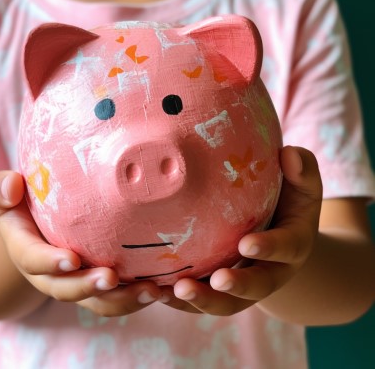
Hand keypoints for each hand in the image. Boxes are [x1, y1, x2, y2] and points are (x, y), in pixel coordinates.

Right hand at [0, 171, 161, 315]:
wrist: (35, 228)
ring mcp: (76, 282)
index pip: (33, 261)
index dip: (50, 263)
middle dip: (87, 288)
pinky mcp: (98, 283)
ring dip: (123, 300)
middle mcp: (50, 275)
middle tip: (110, 279)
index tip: (71, 258)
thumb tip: (12, 183)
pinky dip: (138, 295)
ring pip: (97, 301)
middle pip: (66, 290)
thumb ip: (1, 190)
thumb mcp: (5, 196)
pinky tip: (164, 287)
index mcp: (26, 253)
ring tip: (151, 290)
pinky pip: (117, 298)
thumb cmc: (22, 205)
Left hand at [160, 145, 322, 315]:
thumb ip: (301, 169)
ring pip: (226, 303)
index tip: (246, 244)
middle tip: (216, 281)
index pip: (286, 248)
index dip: (269, 248)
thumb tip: (287, 154)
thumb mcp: (302, 185)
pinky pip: (202, 301)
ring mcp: (246, 285)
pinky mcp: (221, 289)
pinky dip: (179, 300)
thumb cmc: (288, 201)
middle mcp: (271, 271)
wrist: (280, 233)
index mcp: (293, 245)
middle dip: (237, 287)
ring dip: (202, 301)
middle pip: (257, 288)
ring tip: (175, 291)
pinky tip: (155, 290)